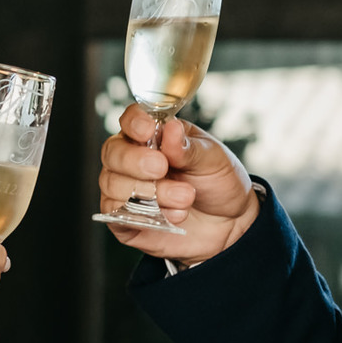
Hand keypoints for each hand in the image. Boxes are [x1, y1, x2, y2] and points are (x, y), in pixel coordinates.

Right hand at [99, 103, 259, 262]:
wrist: (229, 222)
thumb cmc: (217, 182)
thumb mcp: (212, 159)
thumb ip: (188, 147)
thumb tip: (170, 128)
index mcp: (153, 136)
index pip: (130, 120)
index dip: (134, 123)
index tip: (148, 131)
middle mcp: (132, 160)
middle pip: (112, 152)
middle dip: (135, 161)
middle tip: (162, 168)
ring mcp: (124, 190)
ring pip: (113, 184)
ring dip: (151, 191)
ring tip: (185, 197)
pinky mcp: (124, 219)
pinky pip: (117, 215)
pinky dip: (144, 215)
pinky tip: (174, 215)